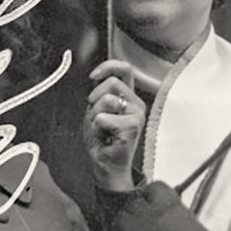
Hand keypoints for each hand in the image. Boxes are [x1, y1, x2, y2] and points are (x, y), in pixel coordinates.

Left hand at [84, 59, 146, 191]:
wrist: (105, 164)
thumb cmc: (102, 140)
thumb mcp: (96, 109)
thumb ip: (100, 92)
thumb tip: (96, 76)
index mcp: (129, 97)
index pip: (124, 69)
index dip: (108, 66)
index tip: (93, 76)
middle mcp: (136, 104)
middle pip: (112, 83)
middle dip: (95, 99)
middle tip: (96, 117)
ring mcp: (137, 115)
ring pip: (107, 99)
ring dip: (95, 115)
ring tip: (101, 128)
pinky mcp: (133, 127)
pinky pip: (103, 118)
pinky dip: (97, 127)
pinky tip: (105, 136)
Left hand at [105, 181, 220, 230]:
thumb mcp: (197, 229)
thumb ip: (180, 221)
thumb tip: (176, 227)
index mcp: (170, 203)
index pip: (153, 188)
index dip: (151, 198)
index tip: (152, 207)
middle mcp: (149, 210)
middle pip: (132, 205)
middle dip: (136, 217)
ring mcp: (134, 227)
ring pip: (119, 222)